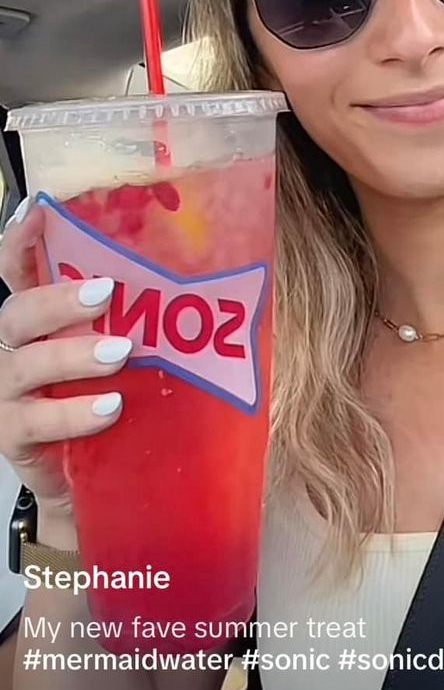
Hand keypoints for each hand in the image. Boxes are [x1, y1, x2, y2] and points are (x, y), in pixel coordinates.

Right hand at [0, 198, 130, 523]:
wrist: (82, 480)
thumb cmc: (96, 401)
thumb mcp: (105, 353)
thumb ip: (120, 319)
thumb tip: (180, 278)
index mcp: (29, 322)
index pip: (14, 270)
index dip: (20, 240)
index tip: (40, 209)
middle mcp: (8, 351)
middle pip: (17, 313)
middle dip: (58, 300)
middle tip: (106, 293)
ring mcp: (5, 393)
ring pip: (29, 365)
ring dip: (76, 355)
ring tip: (121, 353)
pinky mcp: (13, 436)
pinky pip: (38, 422)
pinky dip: (76, 412)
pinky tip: (112, 407)